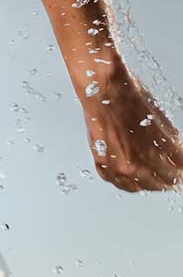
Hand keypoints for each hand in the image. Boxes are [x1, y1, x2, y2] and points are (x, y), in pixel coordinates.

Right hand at [83, 68, 182, 191]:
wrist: (104, 89)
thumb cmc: (131, 98)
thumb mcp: (161, 122)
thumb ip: (171, 145)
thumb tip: (178, 158)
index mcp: (157, 151)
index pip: (179, 172)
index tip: (182, 170)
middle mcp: (137, 163)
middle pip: (162, 183)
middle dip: (170, 179)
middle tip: (173, 177)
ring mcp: (117, 164)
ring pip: (140, 187)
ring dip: (150, 184)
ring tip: (155, 180)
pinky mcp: (101, 162)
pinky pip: (117, 182)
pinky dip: (127, 182)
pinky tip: (133, 179)